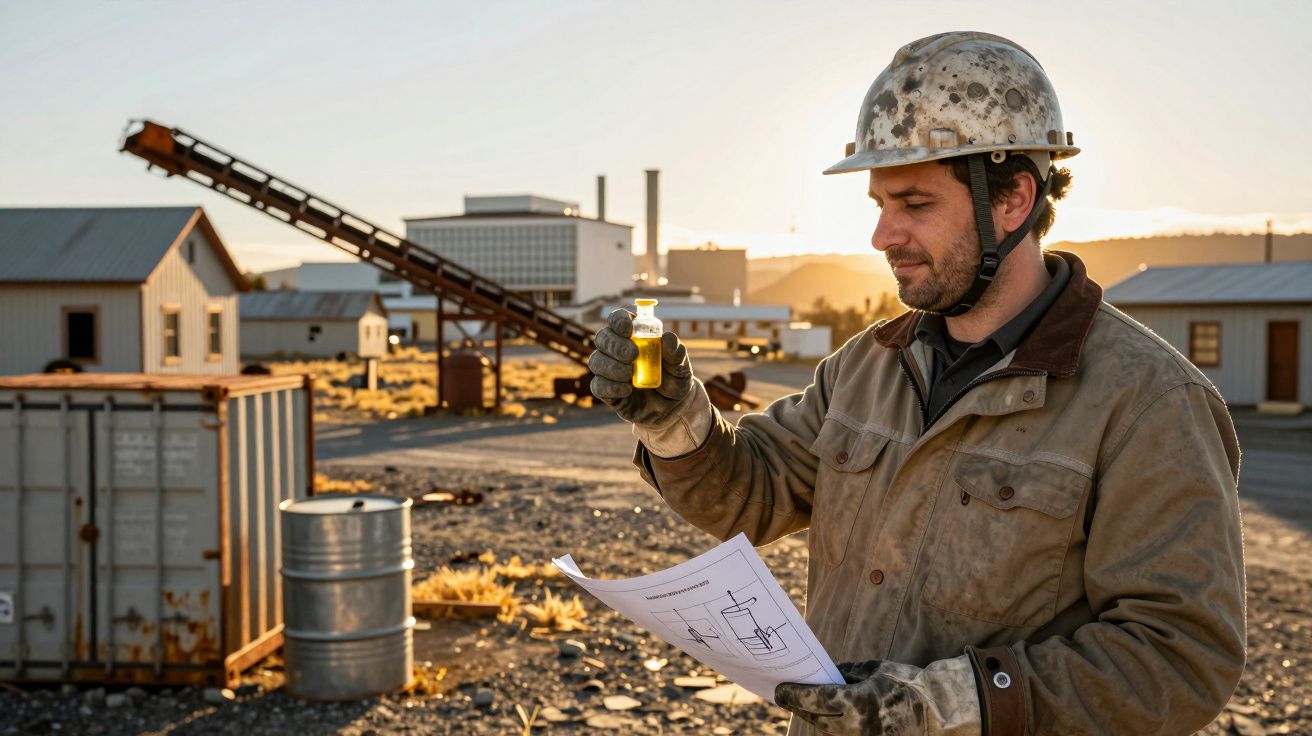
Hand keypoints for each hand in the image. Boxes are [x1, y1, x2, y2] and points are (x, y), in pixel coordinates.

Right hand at [588, 309, 692, 426]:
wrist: (672, 409)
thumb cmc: (675, 381)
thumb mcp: (681, 367)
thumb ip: (676, 353)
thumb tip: (667, 337)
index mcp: (634, 335)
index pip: (618, 319)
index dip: (618, 320)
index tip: (629, 330)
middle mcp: (617, 350)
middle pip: (602, 337)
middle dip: (614, 344)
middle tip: (632, 354)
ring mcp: (609, 370)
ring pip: (596, 360)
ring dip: (611, 366)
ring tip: (630, 374)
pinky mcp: (606, 391)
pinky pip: (598, 385)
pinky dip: (611, 387)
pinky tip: (626, 390)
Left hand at [775, 660, 927, 734]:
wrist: (935, 713)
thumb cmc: (906, 684)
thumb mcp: (874, 669)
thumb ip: (847, 673)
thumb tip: (824, 673)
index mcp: (856, 701)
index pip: (815, 698)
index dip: (794, 694)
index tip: (780, 688)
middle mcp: (855, 725)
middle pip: (816, 716)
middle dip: (798, 705)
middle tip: (783, 695)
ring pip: (826, 729)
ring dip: (811, 716)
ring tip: (798, 704)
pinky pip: (840, 734)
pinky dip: (828, 724)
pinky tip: (821, 714)